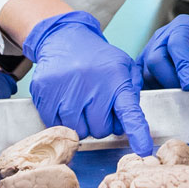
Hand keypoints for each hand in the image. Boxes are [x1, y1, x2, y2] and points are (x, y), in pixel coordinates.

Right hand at [22, 11, 153, 154]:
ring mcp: (66, 89)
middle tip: (96, 106)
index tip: (144, 149)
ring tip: (80, 103)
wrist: (63, 38)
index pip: (129, 111)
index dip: (137, 132)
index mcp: (115, 79)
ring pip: (77, 130)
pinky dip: (62, 119)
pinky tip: (65, 102)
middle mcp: (91, 84)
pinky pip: (55, 124)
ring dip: (81, 123)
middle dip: (100, 123)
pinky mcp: (45, 92)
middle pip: (100, 130)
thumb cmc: (97, 58)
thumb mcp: (123, 67)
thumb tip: (132, 123)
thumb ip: (131, 93)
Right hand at [138, 15, 188, 90]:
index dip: (182, 67)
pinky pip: (141, 78)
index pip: (176, 45)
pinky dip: (152, 88)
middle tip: (185, 91)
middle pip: (155, 59)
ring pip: (146, 72)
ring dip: (163, 86)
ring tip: (181, 91)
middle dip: (170, 79)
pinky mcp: (144, 63)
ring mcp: (150, 48)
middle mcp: (163, 35)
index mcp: (183, 26)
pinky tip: (166, 94)